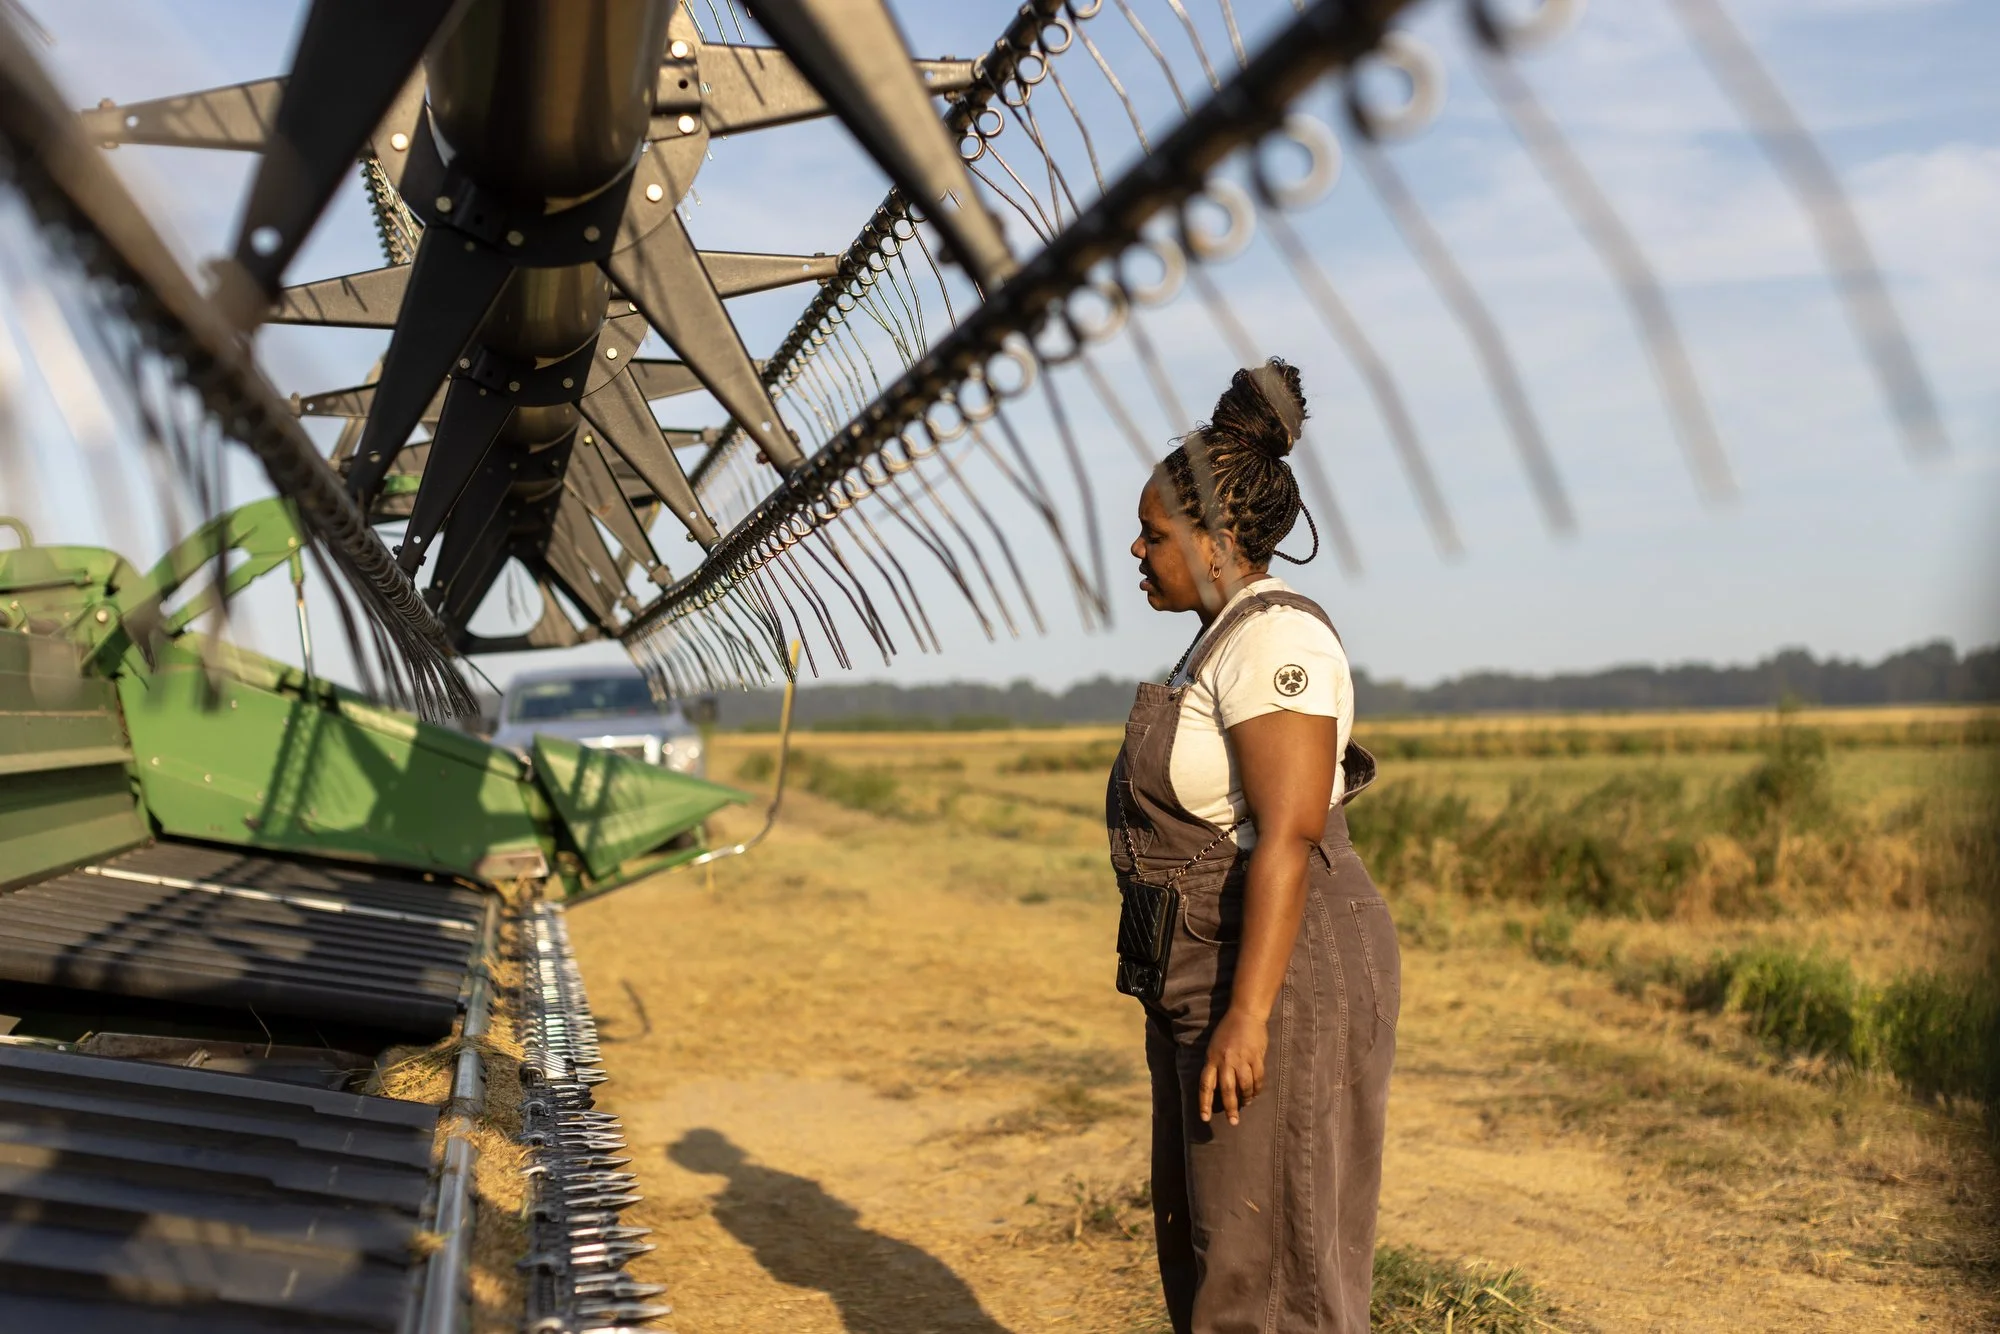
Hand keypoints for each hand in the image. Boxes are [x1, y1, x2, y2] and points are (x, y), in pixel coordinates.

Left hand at [1199, 1007, 1268, 1125]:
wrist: (1245, 1014)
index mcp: (1212, 1058)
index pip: (1206, 1085)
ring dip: (1246, 1098)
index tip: (1205, 1118)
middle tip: (1233, 1121)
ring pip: (1244, 1086)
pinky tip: (1255, 1093)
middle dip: (1230, 1108)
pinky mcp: (1256, 1057)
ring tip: (1245, 1104)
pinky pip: (1257, 1078)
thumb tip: (1218, 1089)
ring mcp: (1242, 1058)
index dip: (1204, 1103)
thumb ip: (1215, 1066)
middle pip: (1227, 1089)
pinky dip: (1256, 1088)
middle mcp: (1225, 1060)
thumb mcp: (1214, 1047)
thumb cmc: (1227, 1031)